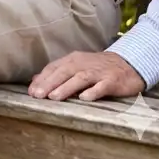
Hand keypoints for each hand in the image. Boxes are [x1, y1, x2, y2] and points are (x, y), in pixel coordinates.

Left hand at [28, 50, 145, 101]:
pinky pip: (101, 87)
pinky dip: (93, 92)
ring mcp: (98, 72)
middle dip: (49, 84)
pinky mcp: (112, 81)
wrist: (128, 64)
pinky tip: (84, 98)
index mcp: (72, 60)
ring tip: (54, 97)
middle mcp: (83, 64)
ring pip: (79, 79)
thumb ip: (57, 72)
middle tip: (37, 95)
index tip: (31, 91)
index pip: (53, 68)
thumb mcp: (76, 66)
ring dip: (66, 88)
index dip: (42, 79)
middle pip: (63, 73)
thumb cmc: (98, 68)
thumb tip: (35, 80)